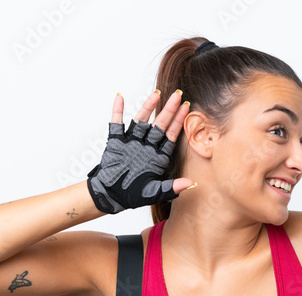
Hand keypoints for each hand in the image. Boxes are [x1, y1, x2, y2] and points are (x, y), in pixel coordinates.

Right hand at [85, 90, 194, 213]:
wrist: (110, 196)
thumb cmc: (131, 196)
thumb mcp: (153, 193)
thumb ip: (171, 188)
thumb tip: (191, 183)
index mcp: (157, 156)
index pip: (170, 135)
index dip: (179, 122)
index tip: (187, 108)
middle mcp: (146, 146)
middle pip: (159, 124)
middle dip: (168, 110)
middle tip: (177, 94)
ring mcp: (131, 142)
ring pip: (141, 120)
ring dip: (148, 107)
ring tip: (156, 95)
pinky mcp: (116, 142)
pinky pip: (116, 124)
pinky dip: (117, 112)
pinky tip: (120, 98)